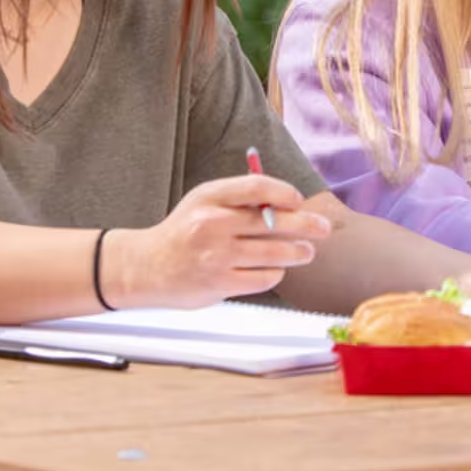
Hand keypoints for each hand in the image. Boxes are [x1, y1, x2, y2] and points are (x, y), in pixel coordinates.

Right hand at [105, 175, 333, 308]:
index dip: (285, 193)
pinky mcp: (219, 283)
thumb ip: (241, 198)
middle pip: (272, 221)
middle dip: (306, 225)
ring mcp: (215, 256)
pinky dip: (275, 273)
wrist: (146, 267)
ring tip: (306, 252)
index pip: (258, 187)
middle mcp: (211, 224)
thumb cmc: (185, 231)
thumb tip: (290, 203)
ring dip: (298, 253)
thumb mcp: (204, 202)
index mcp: (209, 197)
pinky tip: (275, 270)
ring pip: (273, 253)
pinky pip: (263, 278)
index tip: (298, 200)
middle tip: (323, 228)